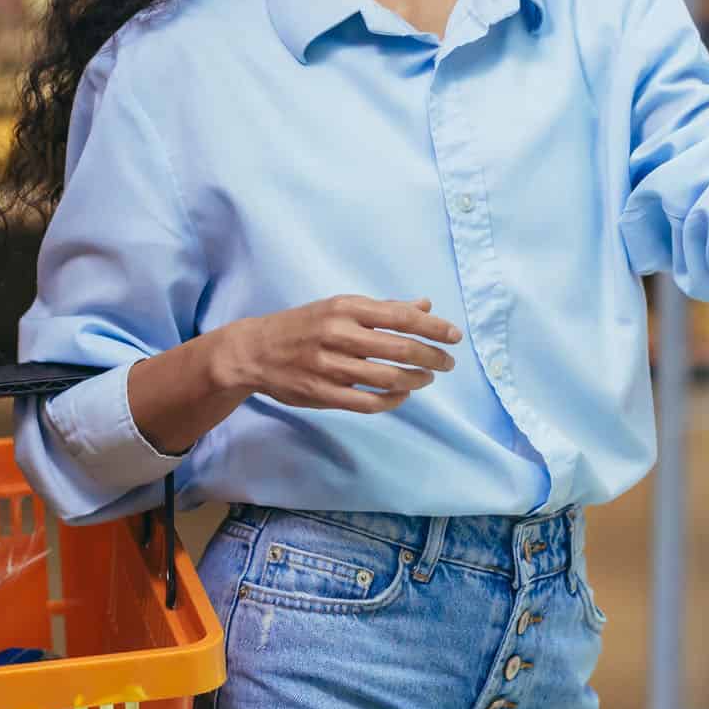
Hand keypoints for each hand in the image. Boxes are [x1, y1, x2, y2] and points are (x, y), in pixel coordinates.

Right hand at [216, 296, 461, 413]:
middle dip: (432, 357)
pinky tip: (402, 396)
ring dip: (415, 379)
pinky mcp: (321, 393)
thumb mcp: (340, 307)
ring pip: (387, 377)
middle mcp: (339, 334)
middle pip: (400, 348)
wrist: (254, 350)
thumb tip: (425, 306)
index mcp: (346, 308)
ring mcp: (329, 365)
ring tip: (426, 378)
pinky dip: (391, 401)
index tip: (455, 337)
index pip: (401, 316)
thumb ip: (383, 309)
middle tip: (447, 363)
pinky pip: (367, 402)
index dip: (434, 328)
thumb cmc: (305, 325)